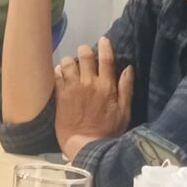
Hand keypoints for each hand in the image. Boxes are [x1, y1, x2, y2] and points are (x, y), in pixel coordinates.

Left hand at [53, 36, 132, 154]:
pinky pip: (57, 75)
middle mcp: (89, 83)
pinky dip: (59, 70)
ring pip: (68, 62)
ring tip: (72, 66)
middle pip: (85, 55)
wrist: (85, 146)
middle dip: (85, 51)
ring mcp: (73, 88)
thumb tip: (128, 68)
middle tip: (85, 54)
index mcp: (106, 86)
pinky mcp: (60, 95)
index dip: (105, 46)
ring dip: (71, 61)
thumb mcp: (124, 112)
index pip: (106, 59)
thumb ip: (126, 89)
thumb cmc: (108, 131)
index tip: (103, 40)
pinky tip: (62, 74)